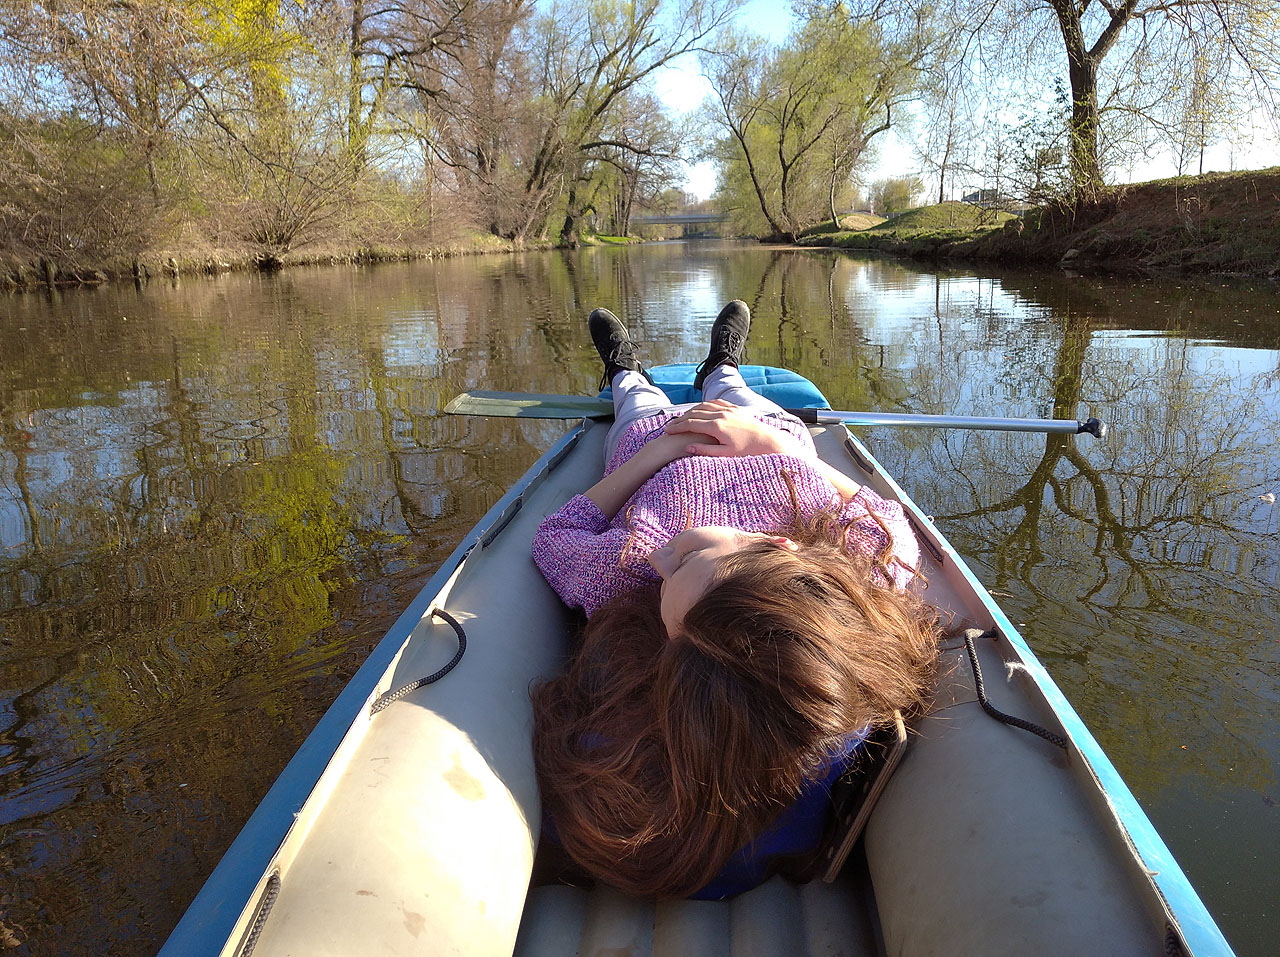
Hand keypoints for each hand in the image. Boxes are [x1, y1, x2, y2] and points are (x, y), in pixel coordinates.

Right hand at [663, 400, 798, 456]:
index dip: (677, 427)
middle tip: (670, 424)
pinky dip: (705, 405)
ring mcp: (729, 409)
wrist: (768, 441)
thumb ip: (705, 451)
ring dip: (691, 410)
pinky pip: (716, 402)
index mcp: (717, 427)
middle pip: (694, 413)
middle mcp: (722, 415)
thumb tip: (688, 447)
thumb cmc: (748, 451)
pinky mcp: (735, 408)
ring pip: (704, 406)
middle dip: (680, 418)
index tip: (667, 431)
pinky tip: (701, 409)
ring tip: (682, 417)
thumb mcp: (725, 454)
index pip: (690, 424)